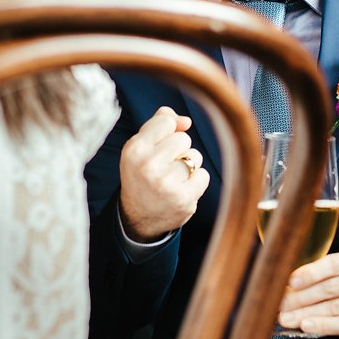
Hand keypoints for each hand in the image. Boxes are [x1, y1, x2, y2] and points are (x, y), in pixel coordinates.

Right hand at [118, 107, 209, 241]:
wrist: (138, 216)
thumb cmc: (142, 173)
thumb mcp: (140, 146)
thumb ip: (160, 122)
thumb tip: (186, 121)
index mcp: (134, 149)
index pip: (166, 121)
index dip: (166, 132)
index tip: (157, 147)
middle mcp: (148, 166)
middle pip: (183, 138)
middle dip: (178, 149)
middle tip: (164, 166)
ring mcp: (166, 184)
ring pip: (195, 156)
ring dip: (188, 165)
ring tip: (172, 178)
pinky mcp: (183, 199)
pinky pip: (204, 175)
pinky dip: (196, 181)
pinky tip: (182, 189)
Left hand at [277, 251, 338, 338]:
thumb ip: (324, 275)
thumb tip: (288, 284)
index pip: (333, 264)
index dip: (311, 272)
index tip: (290, 281)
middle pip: (329, 289)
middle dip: (300, 298)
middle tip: (279, 305)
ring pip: (334, 308)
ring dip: (306, 314)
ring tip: (285, 319)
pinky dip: (323, 326)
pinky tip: (306, 326)